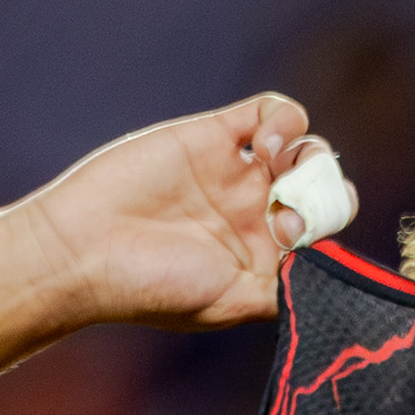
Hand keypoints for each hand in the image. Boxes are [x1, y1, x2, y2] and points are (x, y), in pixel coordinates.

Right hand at [21, 96, 337, 332]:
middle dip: (322, 191)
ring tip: (275, 169)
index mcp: (263, 258)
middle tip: (288, 207)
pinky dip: (284, 121)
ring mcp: (236, 173)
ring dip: (308, 155)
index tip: (297, 237)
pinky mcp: (213, 135)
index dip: (326, 228)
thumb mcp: (231, 303)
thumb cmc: (152, 287)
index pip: (323, 233)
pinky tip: (264, 146)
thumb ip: (283, 289)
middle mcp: (254, 214)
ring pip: (303, 146)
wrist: (85, 250)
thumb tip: (329, 277)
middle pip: (320, 187)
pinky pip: (270, 111)